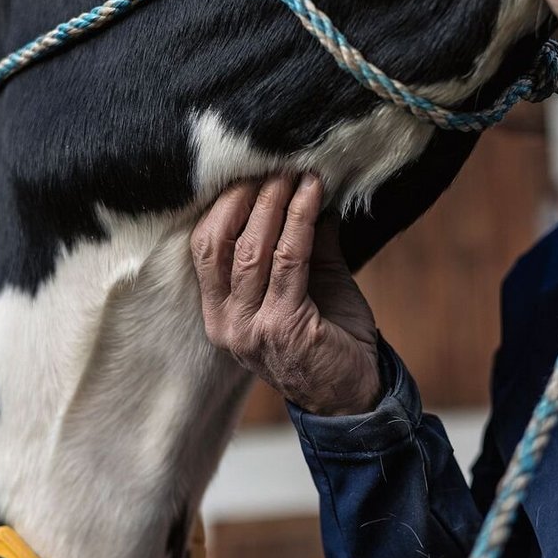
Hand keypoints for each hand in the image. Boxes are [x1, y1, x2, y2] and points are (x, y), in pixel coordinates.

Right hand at [191, 174, 380, 416]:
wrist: (353, 394)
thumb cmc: (328, 338)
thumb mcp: (308, 284)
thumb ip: (301, 242)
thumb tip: (305, 186)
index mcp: (219, 313)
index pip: (204, 248)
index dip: (224, 205)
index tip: (249, 170)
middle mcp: (225, 323)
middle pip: (219, 244)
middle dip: (245, 197)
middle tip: (273, 162)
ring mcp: (250, 329)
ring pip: (252, 250)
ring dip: (274, 204)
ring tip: (293, 172)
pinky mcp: (282, 328)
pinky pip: (289, 261)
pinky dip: (300, 221)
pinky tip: (313, 196)